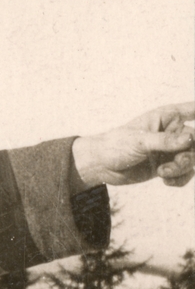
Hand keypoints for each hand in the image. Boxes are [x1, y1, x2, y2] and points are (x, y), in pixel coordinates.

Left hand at [71, 103, 194, 190]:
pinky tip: (164, 180)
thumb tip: (191, 138)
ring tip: (163, 173)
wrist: (102, 165)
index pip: (193, 109)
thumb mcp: (140, 141)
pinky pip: (185, 174)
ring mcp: (171, 149)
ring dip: (182, 169)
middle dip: (189, 156)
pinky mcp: (167, 165)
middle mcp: (172, 131)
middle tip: (179, 163)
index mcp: (167, 116)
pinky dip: (179, 179)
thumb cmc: (116, 144)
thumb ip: (166, 141)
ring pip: (192, 160)